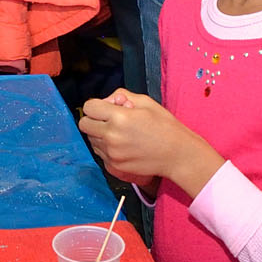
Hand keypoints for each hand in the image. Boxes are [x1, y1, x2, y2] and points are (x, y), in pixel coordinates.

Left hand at [78, 88, 224, 194]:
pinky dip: (106, 148)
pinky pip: (100, 153)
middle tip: (109, 120)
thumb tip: (109, 101)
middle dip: (94, 119)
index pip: (89, 108)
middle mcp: (111, 136)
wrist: (177, 155)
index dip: (96, 105)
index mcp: (119, 118)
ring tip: (120, 134)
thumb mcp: (146, 102)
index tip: (105, 108)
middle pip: (84, 124)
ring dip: (99, 134)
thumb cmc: (164, 127)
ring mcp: (112, 153)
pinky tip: (122, 145)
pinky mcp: (114, 166)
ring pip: (91, 140)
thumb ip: (121, 96)